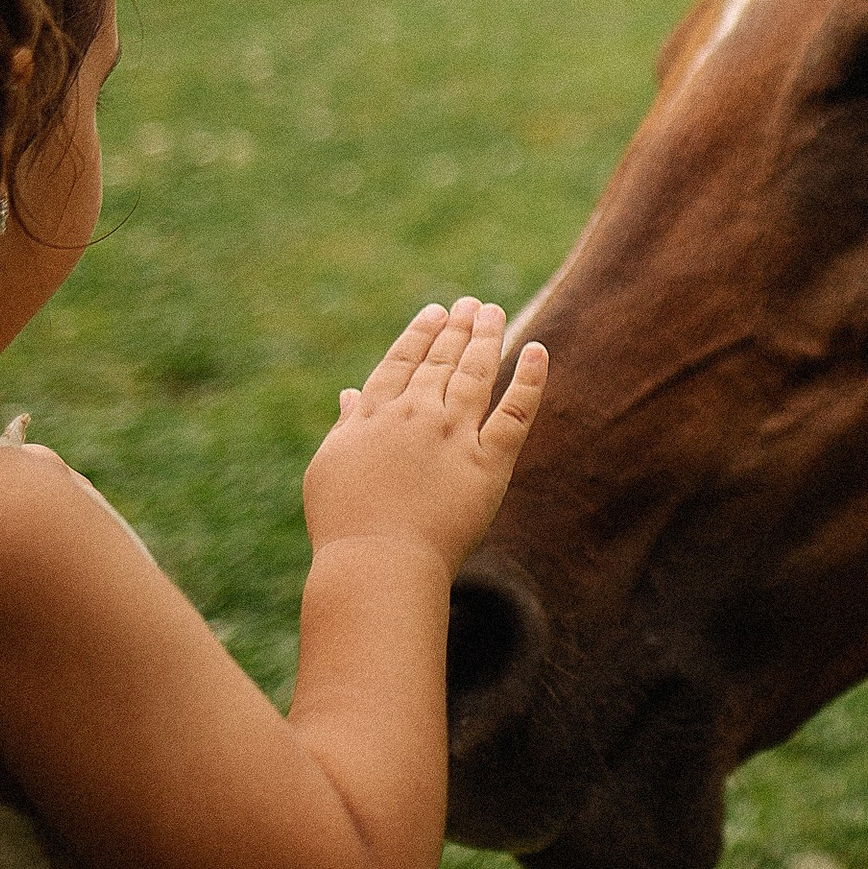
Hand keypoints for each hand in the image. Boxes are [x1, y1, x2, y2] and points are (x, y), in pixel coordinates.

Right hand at [303, 298, 547, 580]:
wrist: (378, 564)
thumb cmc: (344, 524)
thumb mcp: (329, 466)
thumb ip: (346, 425)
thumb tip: (350, 394)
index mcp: (375, 413)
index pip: (402, 360)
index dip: (421, 333)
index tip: (436, 312)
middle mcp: (418, 414)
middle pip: (442, 360)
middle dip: (459, 327)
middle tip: (473, 305)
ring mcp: (455, 435)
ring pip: (477, 373)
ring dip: (487, 337)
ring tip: (493, 312)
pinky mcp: (489, 462)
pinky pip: (516, 412)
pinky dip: (530, 379)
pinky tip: (538, 352)